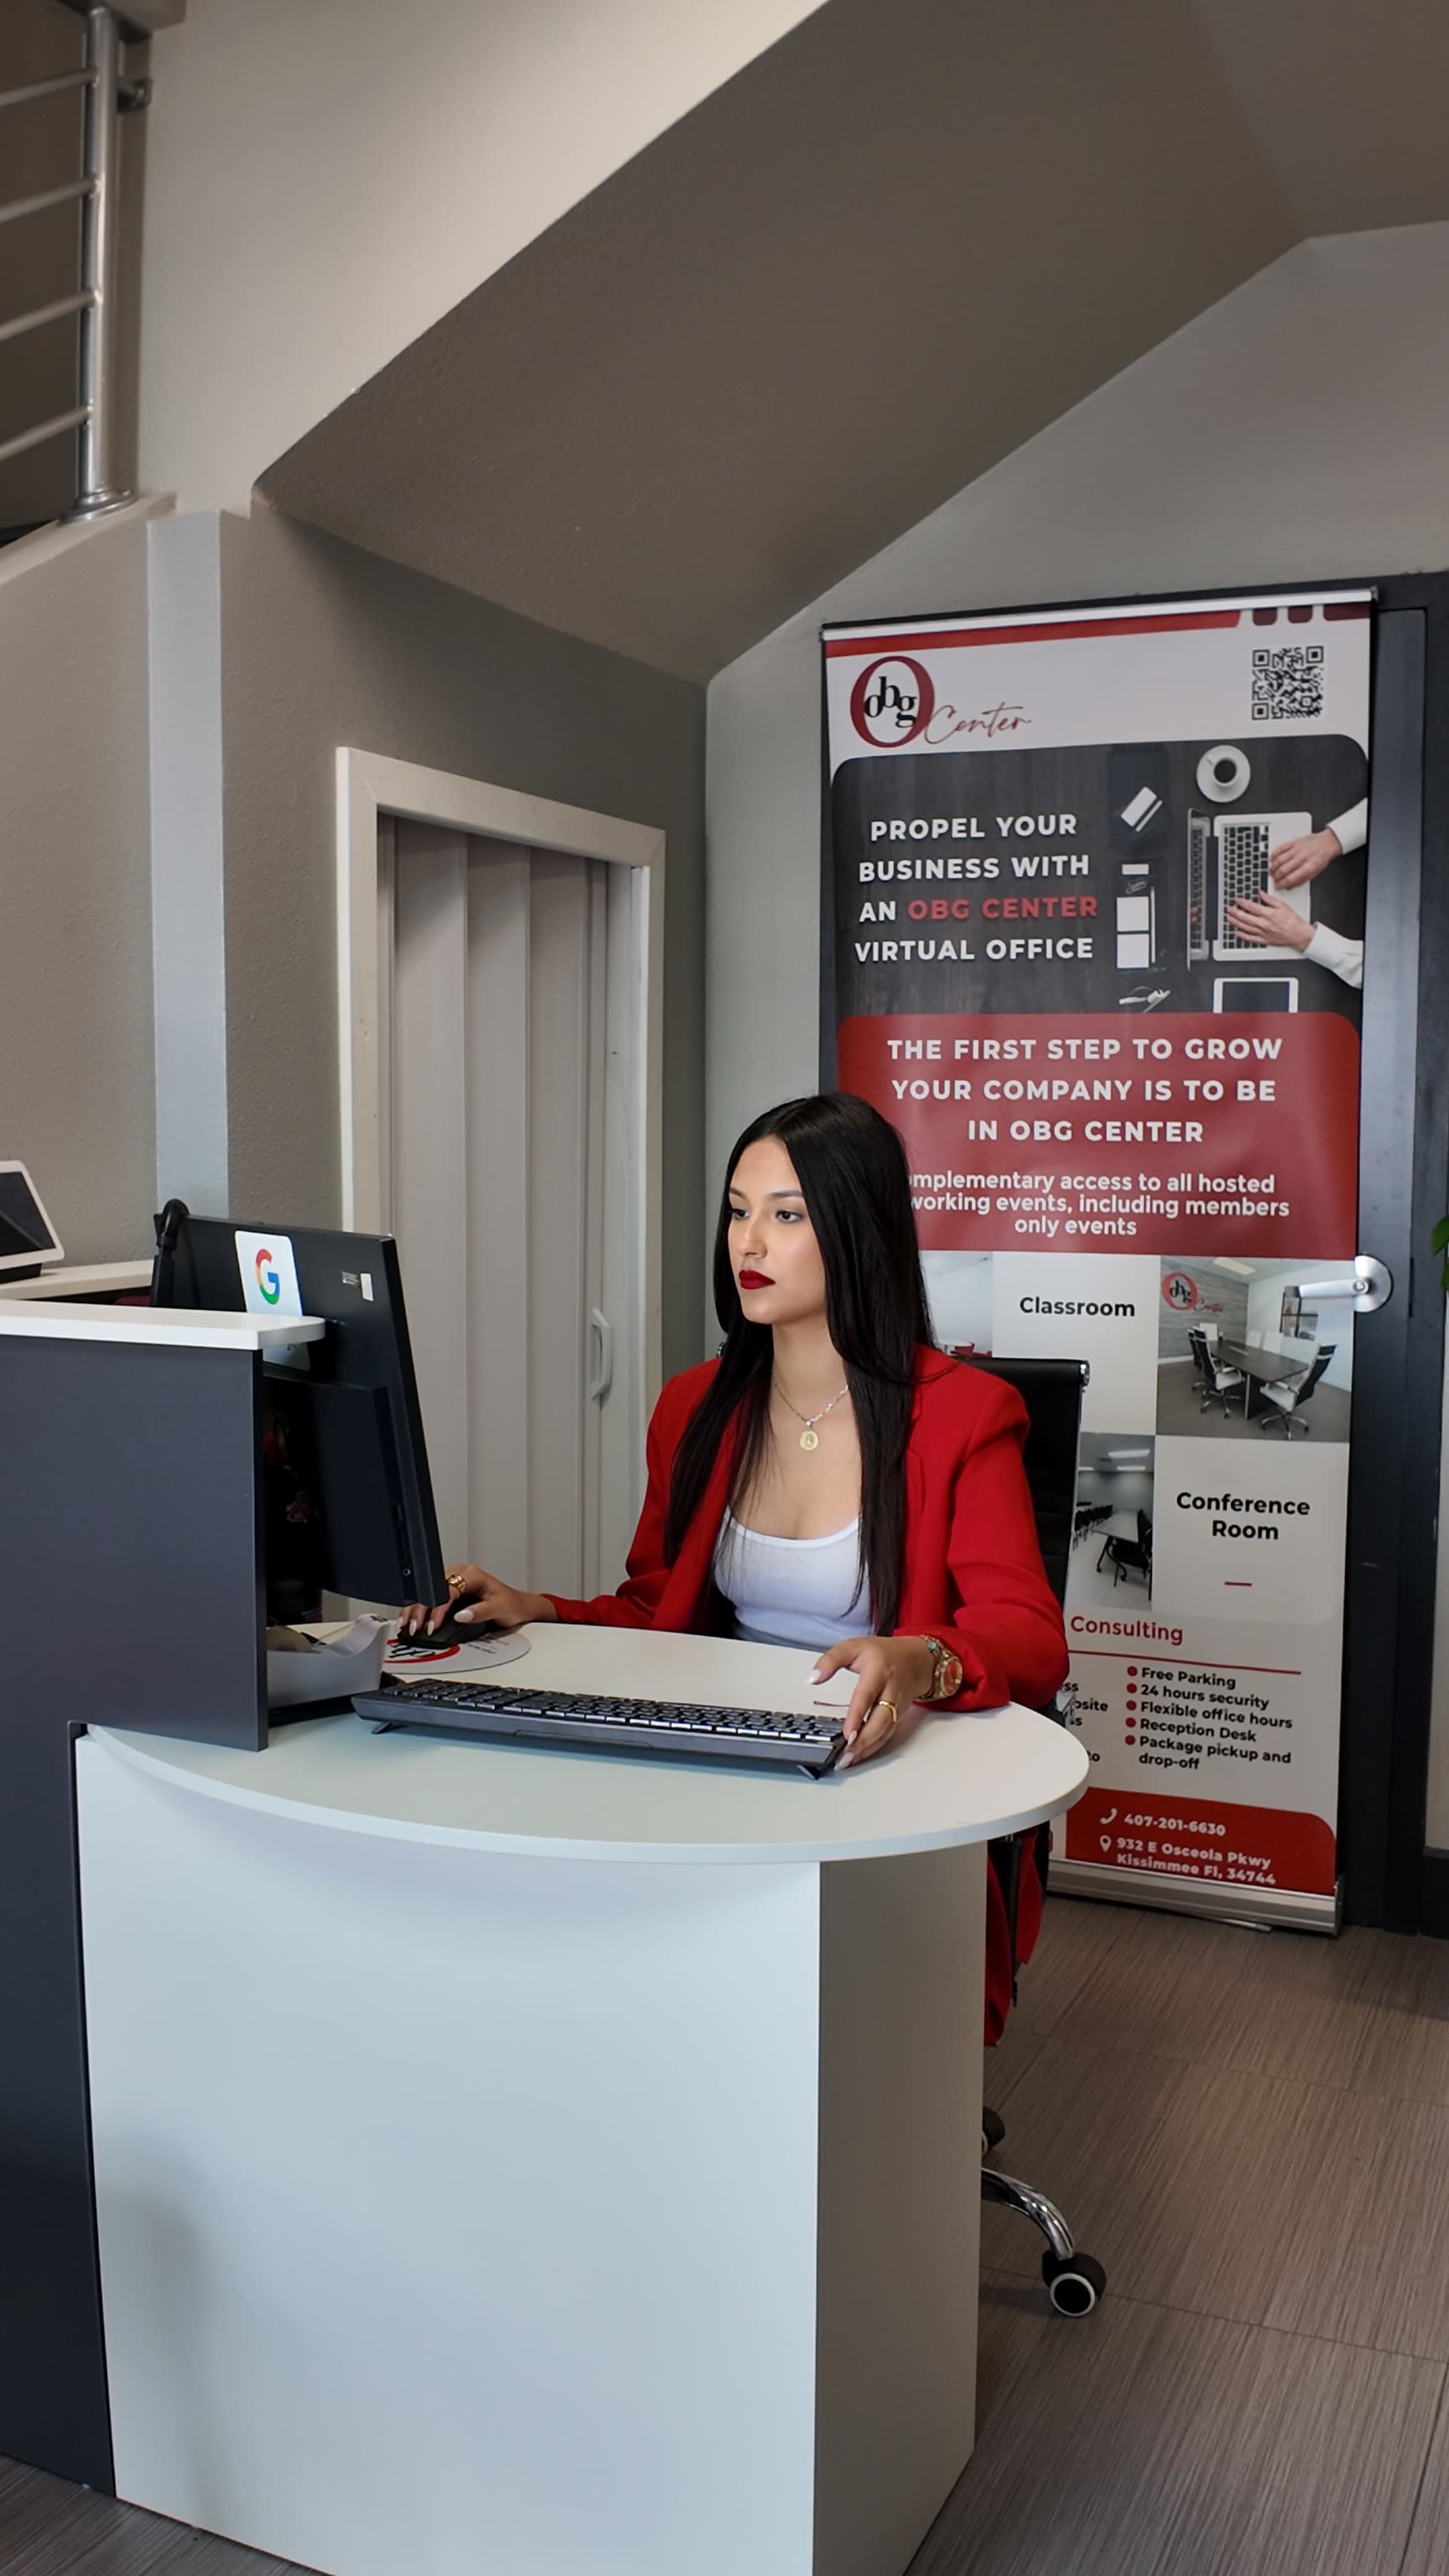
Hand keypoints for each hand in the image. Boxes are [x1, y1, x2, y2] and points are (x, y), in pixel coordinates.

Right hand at [397, 1563, 557, 1636]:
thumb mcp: (499, 1608)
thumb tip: (462, 1615)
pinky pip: (431, 1599)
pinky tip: (412, 1619)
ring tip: (407, 1624)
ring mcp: (454, 1583)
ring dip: (416, 1609)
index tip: (432, 1624)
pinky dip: (421, 1610)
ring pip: (428, 1594)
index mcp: (472, 1574)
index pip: (448, 1589)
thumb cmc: (511, 1604)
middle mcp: (460, 1575)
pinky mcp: (450, 1594)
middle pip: (433, 1590)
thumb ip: (480, 1612)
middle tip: (414, 1626)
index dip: (438, 1607)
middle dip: (421, 1608)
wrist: (518, 1607)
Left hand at [809, 1634, 936, 1766]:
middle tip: (845, 1755)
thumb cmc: (883, 1653)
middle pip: (880, 1719)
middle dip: (864, 1740)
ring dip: (867, 1748)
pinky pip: (887, 1735)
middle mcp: (891, 1690)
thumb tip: (813, 1678)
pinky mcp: (899, 1716)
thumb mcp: (853, 1646)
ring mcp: (897, 1705)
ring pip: (885, 1731)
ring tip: (848, 1760)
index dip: (857, 1716)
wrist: (916, 1659)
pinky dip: (874, 1747)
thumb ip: (831, 1660)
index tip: (847, 1734)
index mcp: (879, 1670)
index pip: (867, 1695)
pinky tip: (859, 1755)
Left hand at [1225, 893, 1313, 954]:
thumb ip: (1270, 899)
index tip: (1237, 900)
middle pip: (1245, 917)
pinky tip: (1237, 932)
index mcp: (1268, 914)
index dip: (1242, 902)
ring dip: (1236, 922)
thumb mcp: (1282, 906)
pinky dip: (1243, 935)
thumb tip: (1261, 894)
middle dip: (1235, 912)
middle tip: (1229, 909)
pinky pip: (1250, 938)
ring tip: (1229, 918)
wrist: (1298, 935)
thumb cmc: (1292, 921)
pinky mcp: (1263, 940)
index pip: (1251, 907)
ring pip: (1245, 927)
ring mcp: (1262, 933)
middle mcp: (1263, 924)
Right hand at [1270, 827, 1340, 890]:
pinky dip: (1274, 855)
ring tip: (1272, 871)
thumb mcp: (1315, 873)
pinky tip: (1273, 859)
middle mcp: (1302, 858)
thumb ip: (1301, 880)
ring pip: (1279, 860)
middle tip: (1274, 879)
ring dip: (1273, 867)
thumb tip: (1289, 886)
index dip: (1281, 884)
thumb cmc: (1322, 857)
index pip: (1290, 879)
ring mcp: (1297, 849)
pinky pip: (1280, 849)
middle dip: (1275, 877)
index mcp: (1309, 867)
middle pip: (1283, 870)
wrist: (1327, 842)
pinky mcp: (1294, 842)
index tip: (1277, 886)